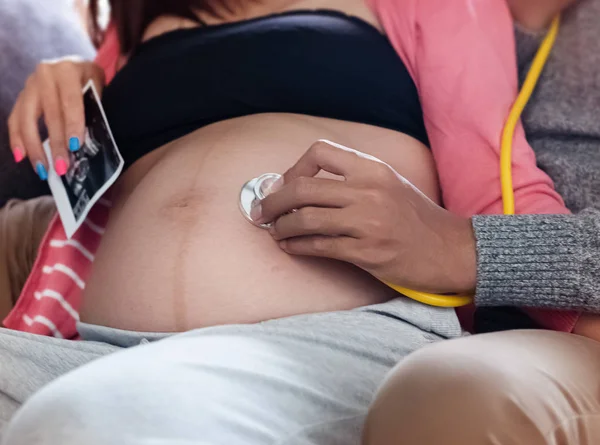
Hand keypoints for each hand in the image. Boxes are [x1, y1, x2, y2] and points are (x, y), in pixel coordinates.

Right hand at [7, 57, 104, 179]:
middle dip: (55, 143)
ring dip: (34, 147)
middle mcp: (45, 74)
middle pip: (49, 114)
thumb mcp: (99, 86)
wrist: (74, 65)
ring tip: (43, 169)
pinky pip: (14, 119)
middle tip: (62, 167)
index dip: (73, 124)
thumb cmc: (91, 81)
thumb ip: (96, 106)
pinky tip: (21, 157)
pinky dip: (17, 139)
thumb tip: (91, 141)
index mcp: (68, 69)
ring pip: (26, 118)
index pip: (71, 100)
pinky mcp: (21, 96)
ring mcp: (29, 84)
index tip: (75, 146)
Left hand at [256, 140, 476, 293]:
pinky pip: (319, 246)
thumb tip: (302, 184)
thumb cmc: (415, 217)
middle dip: (273, 201)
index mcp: (373, 169)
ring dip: (281, 226)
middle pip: (303, 188)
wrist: (449, 249)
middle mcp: (369, 191)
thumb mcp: (388, 183)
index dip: (294, 168)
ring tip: (274, 231)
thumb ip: (352, 179)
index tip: (286, 185)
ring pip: (306, 219)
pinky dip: (297, 246)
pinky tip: (289, 247)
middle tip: (262, 212)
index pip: (320, 152)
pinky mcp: (366, 252)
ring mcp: (368, 222)